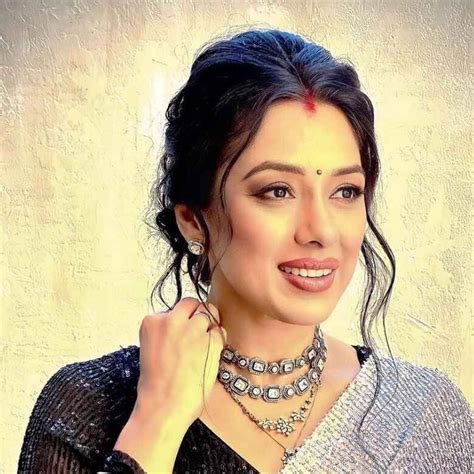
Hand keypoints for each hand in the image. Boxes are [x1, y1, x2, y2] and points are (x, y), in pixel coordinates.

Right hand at [133, 297, 226, 426]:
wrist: (163, 407)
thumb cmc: (156, 383)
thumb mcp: (151, 347)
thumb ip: (166, 330)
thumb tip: (187, 320)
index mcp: (152, 321)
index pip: (174, 308)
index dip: (182, 320)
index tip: (182, 333)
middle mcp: (171, 320)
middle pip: (193, 303)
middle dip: (198, 314)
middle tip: (198, 332)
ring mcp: (192, 330)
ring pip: (209, 314)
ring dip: (209, 327)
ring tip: (204, 346)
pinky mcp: (210, 341)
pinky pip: (220, 331)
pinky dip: (219, 340)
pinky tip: (211, 354)